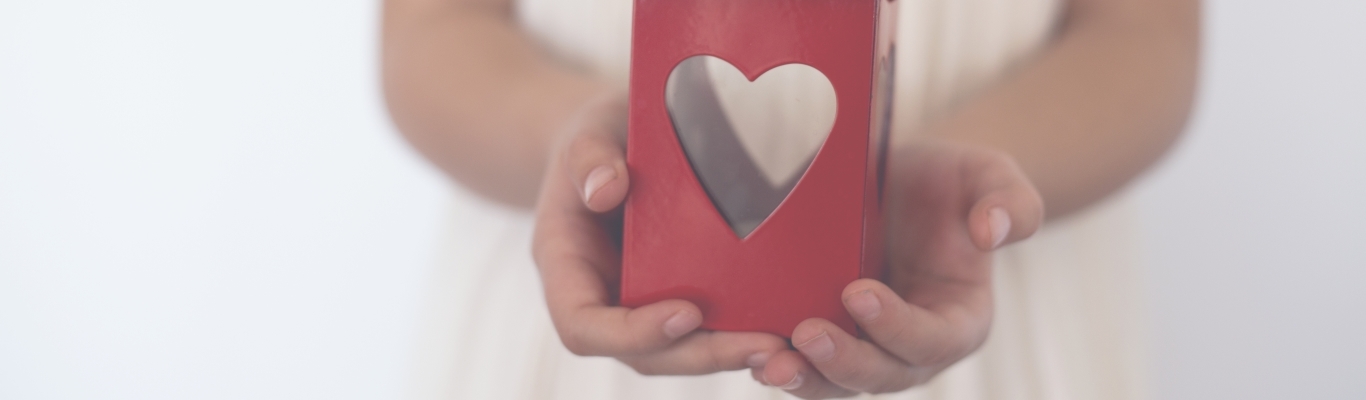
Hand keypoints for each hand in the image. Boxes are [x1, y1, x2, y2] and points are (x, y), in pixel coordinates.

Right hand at [530, 94, 788, 374]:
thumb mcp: (586, 131)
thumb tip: (606, 190)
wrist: (619, 136)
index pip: (583, 325)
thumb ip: (588, 156)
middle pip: (644, 354)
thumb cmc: (599, 133)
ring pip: (681, 351)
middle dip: (703, 356)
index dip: (631, 334)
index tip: (686, 312)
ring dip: (730, 355)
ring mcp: (643, 303)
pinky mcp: (682, 294)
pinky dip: (743, 334)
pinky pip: (708, 328)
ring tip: (785, 348)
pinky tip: (789, 329)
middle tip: (764, 347)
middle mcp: (604, 297)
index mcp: (568, 267)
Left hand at [753, 141, 1044, 397]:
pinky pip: (803, 364)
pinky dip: (776, 363)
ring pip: (836, 383)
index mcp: (960, 319)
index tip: (858, 293)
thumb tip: (995, 231)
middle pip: (882, 374)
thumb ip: (1011, 200)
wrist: (900, 182)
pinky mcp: (826, 338)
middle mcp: (912, 348)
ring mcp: (866, 348)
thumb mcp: (987, 175)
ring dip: (802, 379)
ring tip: (766, 363)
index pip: (933, 338)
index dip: (897, 325)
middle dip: (844, 362)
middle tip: (806, 334)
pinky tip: (745, 352)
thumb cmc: (948, 182)